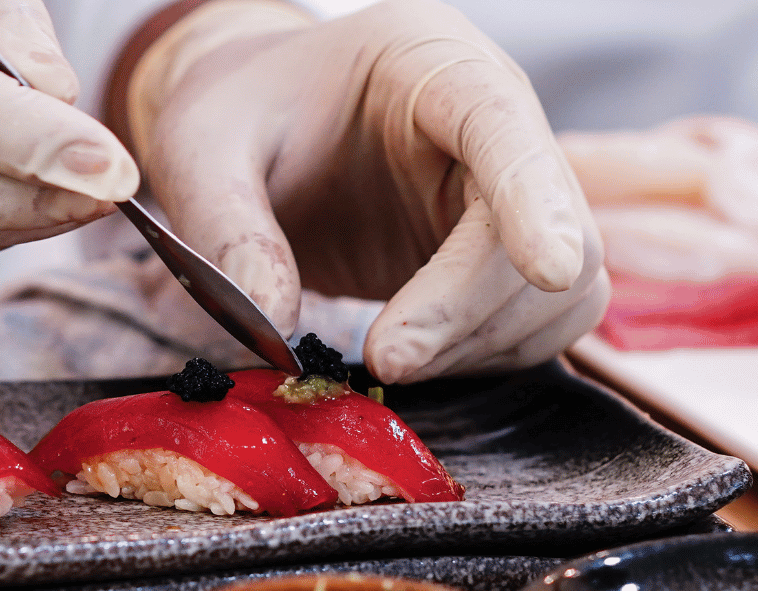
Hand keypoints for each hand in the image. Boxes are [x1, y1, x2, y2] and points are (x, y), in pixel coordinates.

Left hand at [126, 0, 608, 381]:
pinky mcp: (495, 261)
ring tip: (384, 362)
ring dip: (477, 344)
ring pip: (556, 290)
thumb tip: (274, 324)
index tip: (549, 269)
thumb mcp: (201, 149)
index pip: (506, 124)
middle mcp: (493, 123)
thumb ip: (228, 229)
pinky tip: (412, 361)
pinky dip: (481, 358)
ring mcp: (504, 195)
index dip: (538, 198)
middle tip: (386, 360)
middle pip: (544, 225)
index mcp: (429, 63)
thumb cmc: (235, 115)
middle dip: (468, 309)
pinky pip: (536, 324)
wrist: (249, 130)